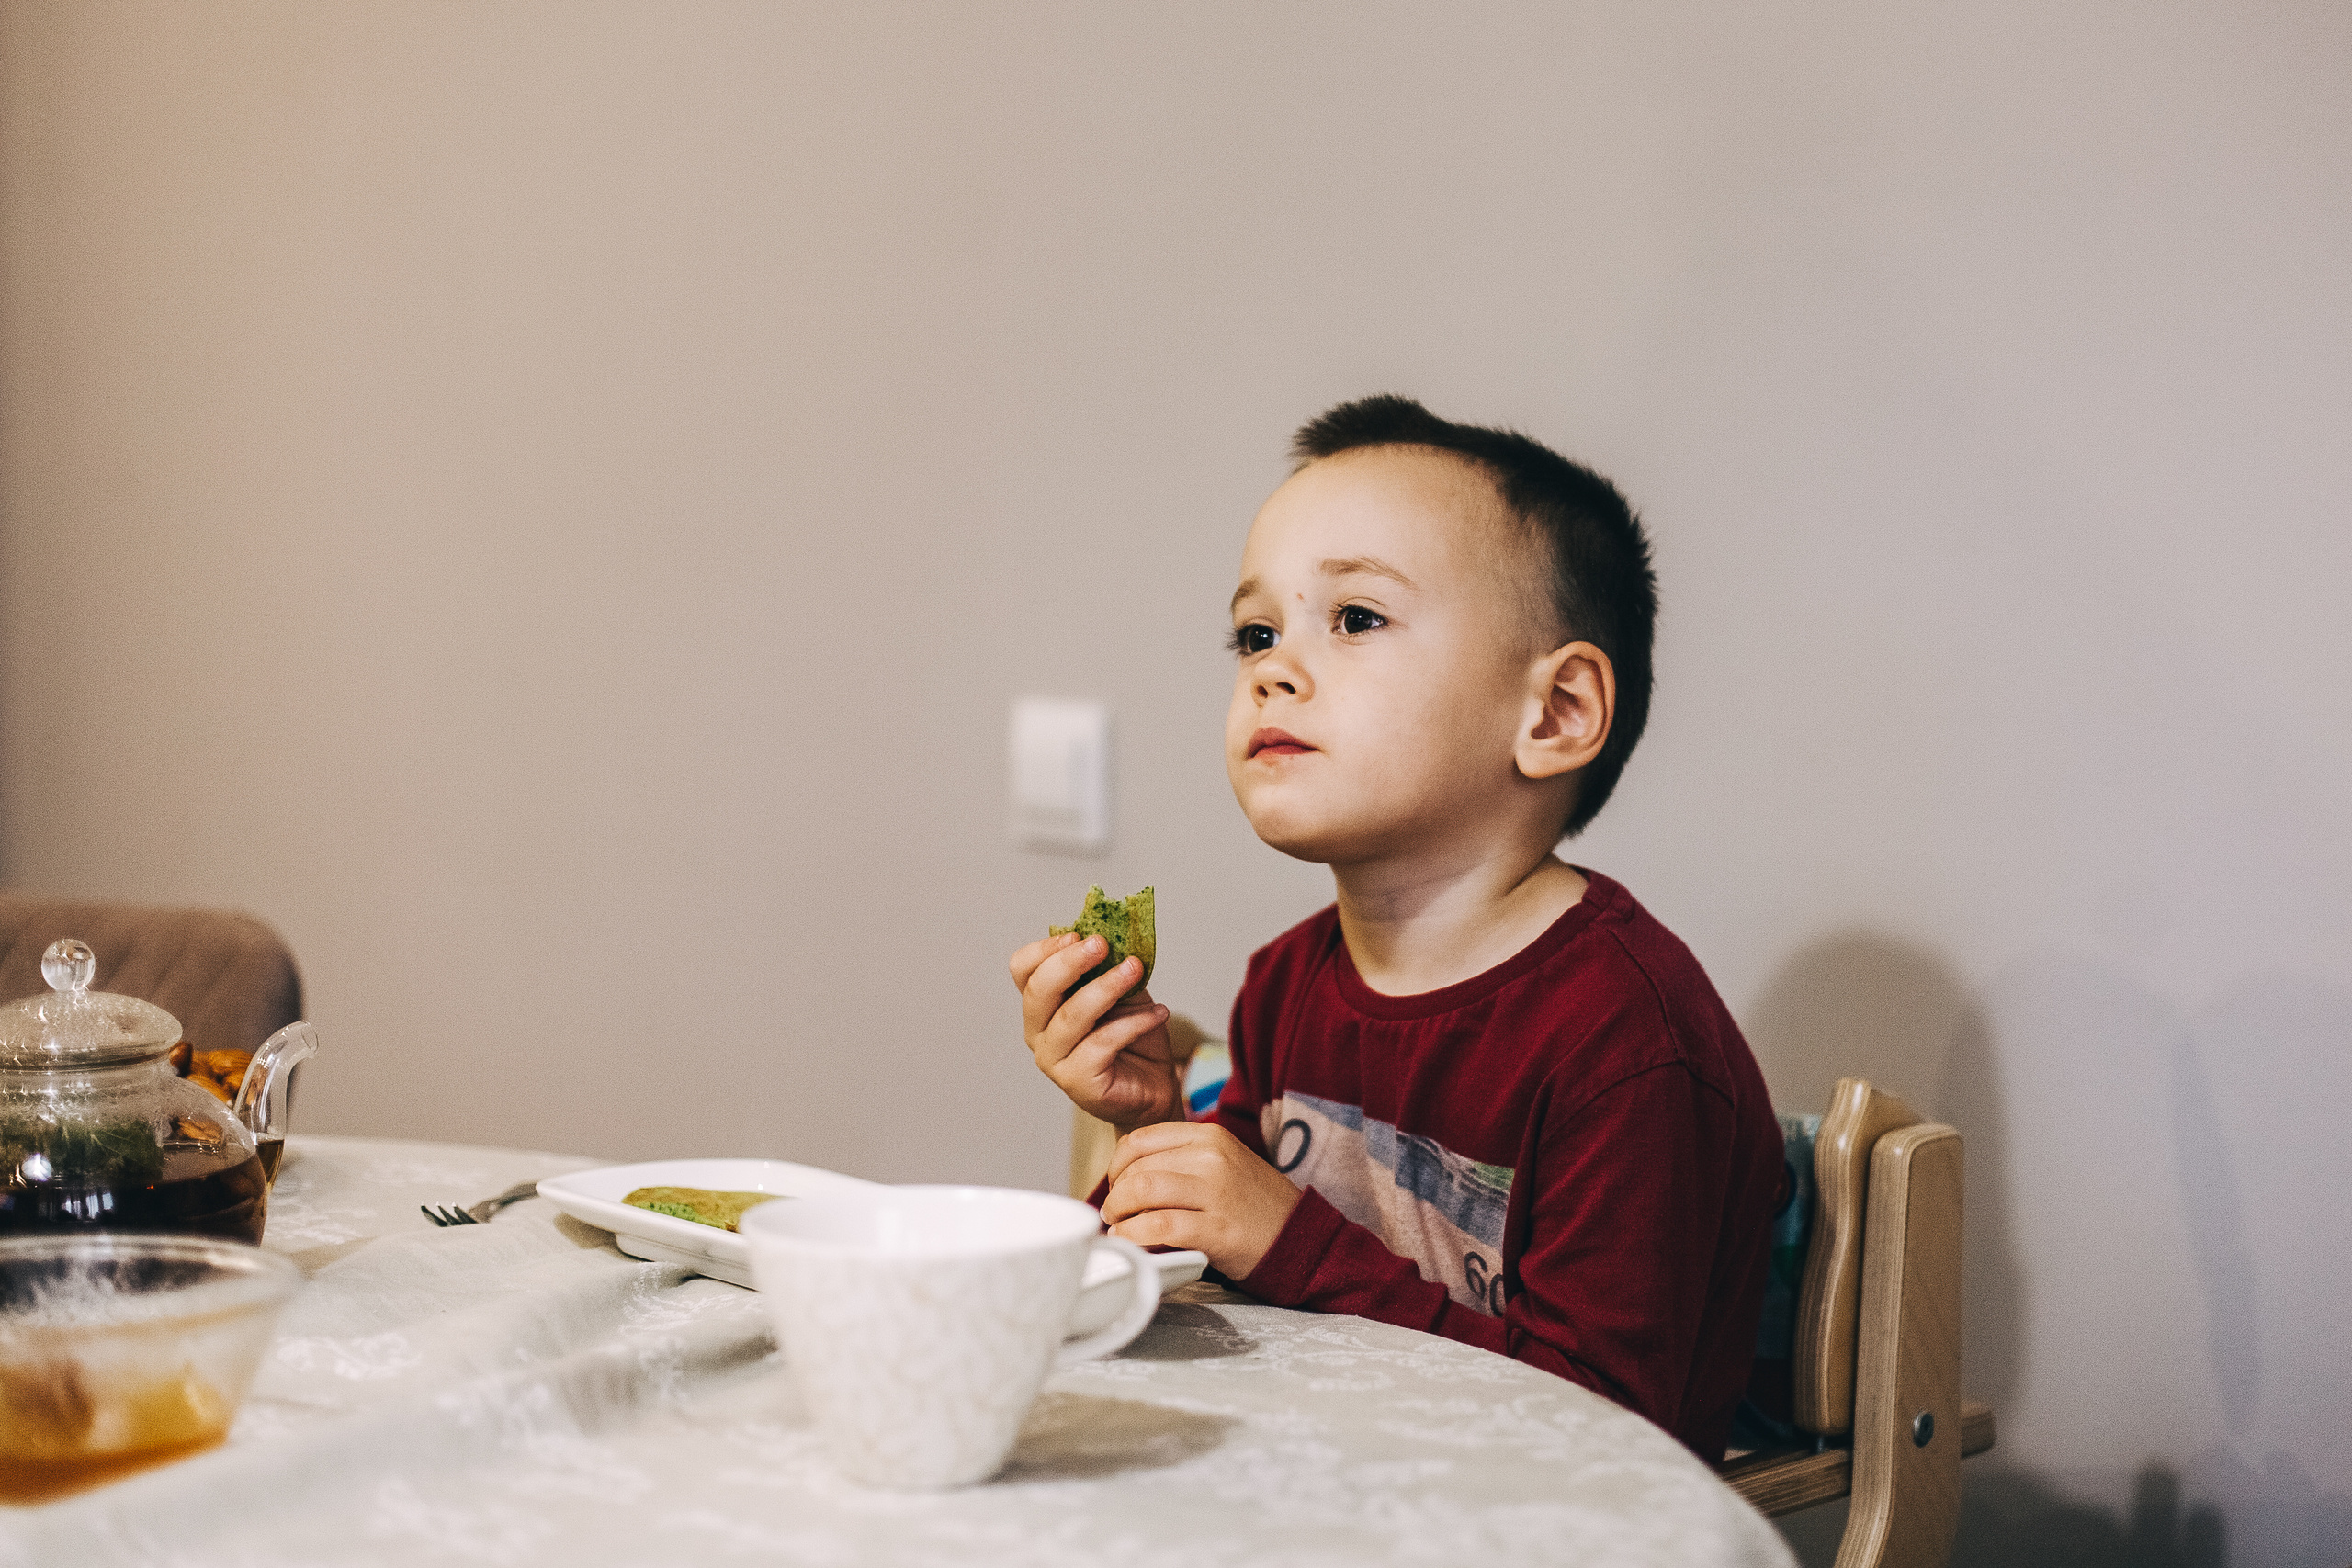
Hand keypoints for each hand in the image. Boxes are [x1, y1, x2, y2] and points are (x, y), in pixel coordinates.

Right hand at [1009, 931, 1181, 1135]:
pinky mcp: (1077, 1081)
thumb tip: (1114, 932)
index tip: (1078, 934)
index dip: (1045, 949)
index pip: (1022, 970)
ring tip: (1135, 968)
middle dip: (1070, 962)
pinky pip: (1103, 1043)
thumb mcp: (1121, 991)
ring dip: (1107, 987)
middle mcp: (1037, 1032)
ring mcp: (1053, 1059)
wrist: (1153, 1085)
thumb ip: (1109, 966)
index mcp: (1041, 1004)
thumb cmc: (1131, 1036)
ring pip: (1072, 1016)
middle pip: (1038, 990)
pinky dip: (1134, 1023)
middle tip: (1102, 944)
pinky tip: (1159, 1013)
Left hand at [1100, 1121, 1300, 1279]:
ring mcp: (1215, 1192)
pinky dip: (1134, 1235)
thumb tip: (1128, 1177)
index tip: (1116, 1185)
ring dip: (1119, 1214)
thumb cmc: (1254, 1206)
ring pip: (1142, 1191)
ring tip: (1119, 1227)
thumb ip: (1182, 1161)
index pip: (1140, 1140)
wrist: (1301, 1238)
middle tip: (1114, 1213)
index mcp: (1210, 1136)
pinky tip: (1130, 1242)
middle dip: (1115, 1194)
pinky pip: (1158, 1226)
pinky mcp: (1215, 1228)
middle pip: (1137, 1167)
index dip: (1117, 1165)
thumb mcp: (1223, 1164)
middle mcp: (1211, 1157)